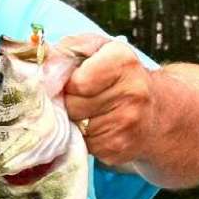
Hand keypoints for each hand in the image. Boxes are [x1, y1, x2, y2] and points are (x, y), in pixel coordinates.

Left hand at [63, 35, 156, 166]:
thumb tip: (39, 61)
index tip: (72, 82)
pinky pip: (81, 145)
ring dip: (73, 122)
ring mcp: (126, 124)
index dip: (67, 83)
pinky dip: (82, 138)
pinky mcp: (117, 149)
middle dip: (68, 102)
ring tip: (90, 113)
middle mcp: (131, 92)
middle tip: (80, 98)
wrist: (158, 113)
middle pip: (71, 105)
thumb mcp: (97, 50)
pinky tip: (96, 128)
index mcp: (123, 61)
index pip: (77, 82)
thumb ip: (67, 50)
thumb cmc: (117, 76)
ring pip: (74, 127)